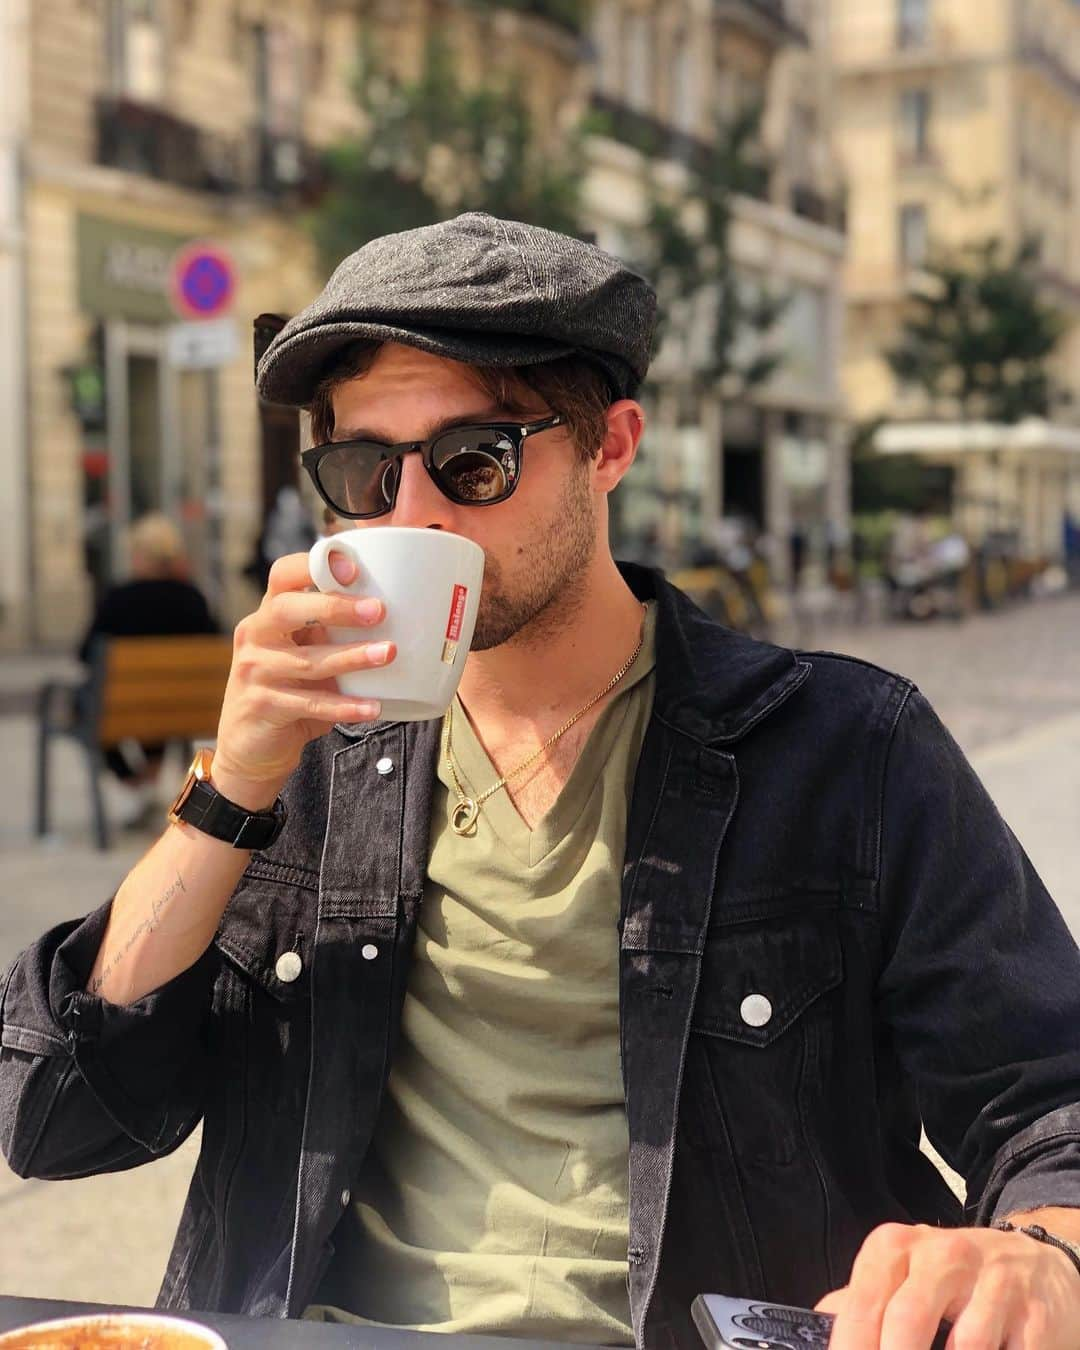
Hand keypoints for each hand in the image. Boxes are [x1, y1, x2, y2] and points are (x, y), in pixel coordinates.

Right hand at [211, 551, 393, 806]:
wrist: (250, 748)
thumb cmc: (289, 692)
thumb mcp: (305, 654)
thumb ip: (331, 634)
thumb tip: (398, 616)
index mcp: (268, 615)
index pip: (282, 576)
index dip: (313, 566)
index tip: (353, 568)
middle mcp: (255, 637)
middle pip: (288, 610)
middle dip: (335, 607)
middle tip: (378, 610)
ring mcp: (255, 673)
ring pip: (306, 661)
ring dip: (351, 657)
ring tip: (387, 653)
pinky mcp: (262, 708)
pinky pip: (310, 705)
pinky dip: (344, 706)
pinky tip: (372, 707)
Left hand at [816, 1222, 1079, 1348]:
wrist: (1037, 1263)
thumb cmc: (956, 1277)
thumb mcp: (903, 1274)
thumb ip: (861, 1301)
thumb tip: (815, 1327)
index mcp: (896, 1249)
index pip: (861, 1306)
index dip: (851, 1349)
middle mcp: (942, 1255)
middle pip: (905, 1322)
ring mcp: (993, 1281)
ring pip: (963, 1346)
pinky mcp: (1035, 1314)